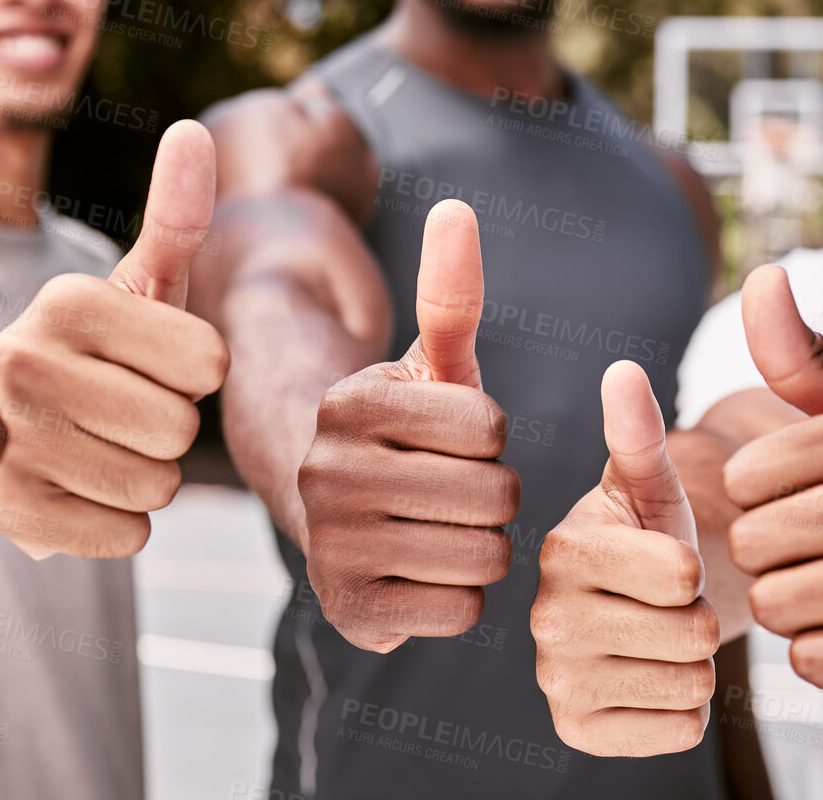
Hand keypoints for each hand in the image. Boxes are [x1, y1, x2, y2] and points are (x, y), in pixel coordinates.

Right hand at [0, 120, 228, 558]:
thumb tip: (196, 130)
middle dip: (167, 422)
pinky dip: (117, 520)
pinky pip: (131, 535)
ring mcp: (9, 449)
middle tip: (116, 406)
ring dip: (144, 474)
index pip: (210, 360)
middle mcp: (24, 369)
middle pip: (183, 427)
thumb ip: (174, 214)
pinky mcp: (11, 521)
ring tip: (92, 444)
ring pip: (158, 485)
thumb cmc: (80, 348)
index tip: (142, 359)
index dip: (192, 367)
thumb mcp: (128, 282)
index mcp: (64, 301)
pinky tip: (76, 487)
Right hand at [298, 199, 518, 651]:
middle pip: (494, 496)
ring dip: (484, 545)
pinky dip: (460, 596)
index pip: (491, 427)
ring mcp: (331, 547)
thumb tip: (458, 210)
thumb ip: (451, 293)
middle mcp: (328, 473)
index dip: (489, 436)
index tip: (451, 439)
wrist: (335, 512)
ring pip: (484, 556)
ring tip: (444, 528)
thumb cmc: (406, 432)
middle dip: (493, 495)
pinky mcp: (347, 611)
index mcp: (350, 403)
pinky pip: (461, 611)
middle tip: (453, 490)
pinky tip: (426, 572)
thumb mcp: (430, 364)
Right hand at [532, 361, 718, 755]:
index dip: (696, 570)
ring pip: (689, 686)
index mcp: (564, 548)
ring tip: (662, 638)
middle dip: (698, 620)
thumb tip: (623, 370)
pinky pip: (679, 733)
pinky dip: (685, 713)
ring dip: (695, 666)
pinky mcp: (575, 730)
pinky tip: (654, 680)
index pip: (682, 576)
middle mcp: (546, 617)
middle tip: (668, 606)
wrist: (632, 608)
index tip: (668, 563)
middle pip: (690, 635)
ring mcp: (557, 679)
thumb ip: (639, 432)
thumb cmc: (647, 535)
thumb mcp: (651, 484)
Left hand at [723, 265, 822, 697]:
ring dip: (794, 606)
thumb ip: (804, 353)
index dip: (760, 495)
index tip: (802, 497)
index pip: (743, 474)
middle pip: (753, 542)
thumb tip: (759, 277)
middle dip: (772, 553)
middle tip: (819, 551)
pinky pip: (814, 661)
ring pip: (777, 604)